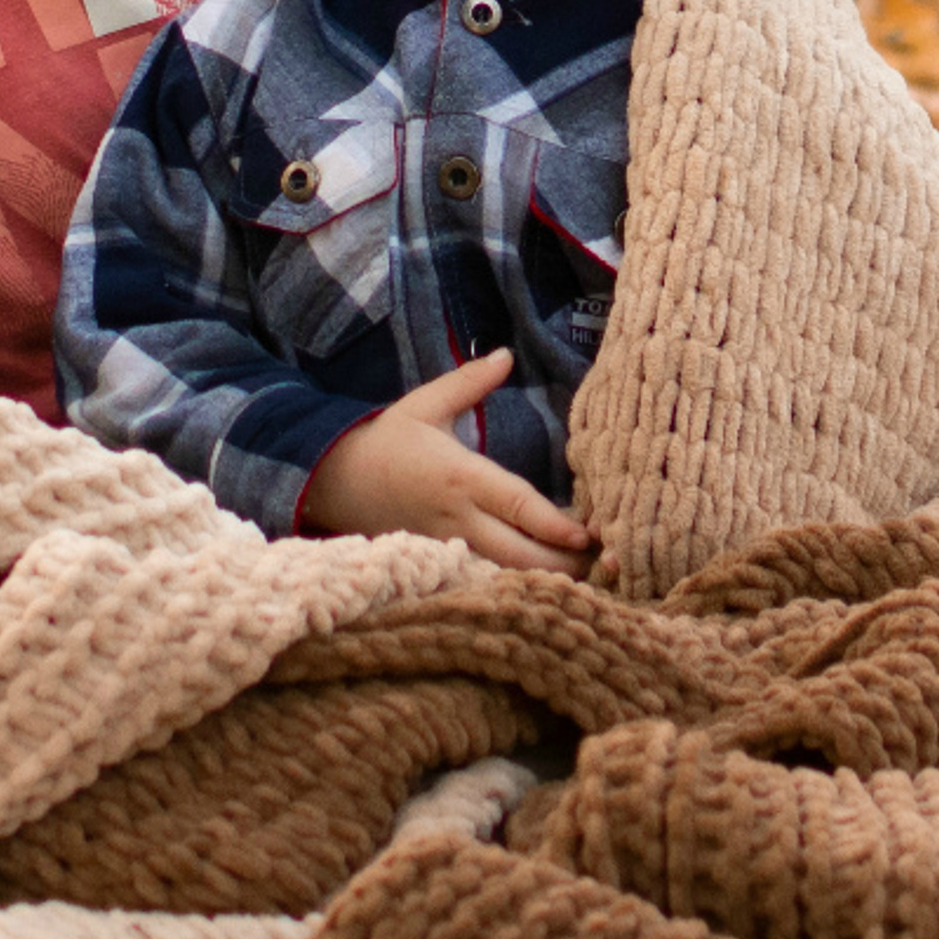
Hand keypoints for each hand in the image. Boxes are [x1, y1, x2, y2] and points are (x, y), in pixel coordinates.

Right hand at [301, 352, 593, 574]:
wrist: (333, 482)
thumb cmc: (386, 440)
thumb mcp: (425, 404)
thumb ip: (469, 383)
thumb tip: (506, 353)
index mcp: (460, 477)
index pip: (517, 506)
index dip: (556, 525)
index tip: (590, 533)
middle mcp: (458, 519)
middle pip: (520, 554)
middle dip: (564, 562)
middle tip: (606, 560)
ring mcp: (449, 548)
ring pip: (506, 576)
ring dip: (546, 578)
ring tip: (587, 574)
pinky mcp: (441, 563)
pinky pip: (485, 581)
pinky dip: (517, 584)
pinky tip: (547, 584)